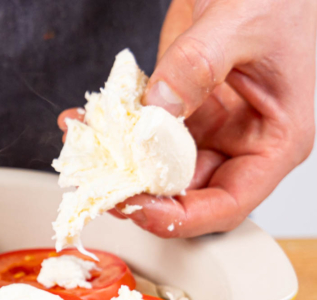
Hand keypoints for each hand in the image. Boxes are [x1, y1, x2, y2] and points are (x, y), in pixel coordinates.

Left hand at [58, 0, 316, 237]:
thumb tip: (159, 108)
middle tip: (99, 183)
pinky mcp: (177, 110)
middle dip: (137, 195)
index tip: (137, 208)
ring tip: (83, 147)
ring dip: (115, 165)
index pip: (228, 204)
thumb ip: (197, 66)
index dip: (180, 217)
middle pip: (183, 195)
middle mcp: (238, 142)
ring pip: (154, 169)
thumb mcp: (240, 24)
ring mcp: (205, 128)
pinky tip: (82, 121)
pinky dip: (109, 132)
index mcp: (273, 141)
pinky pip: (139, 134)